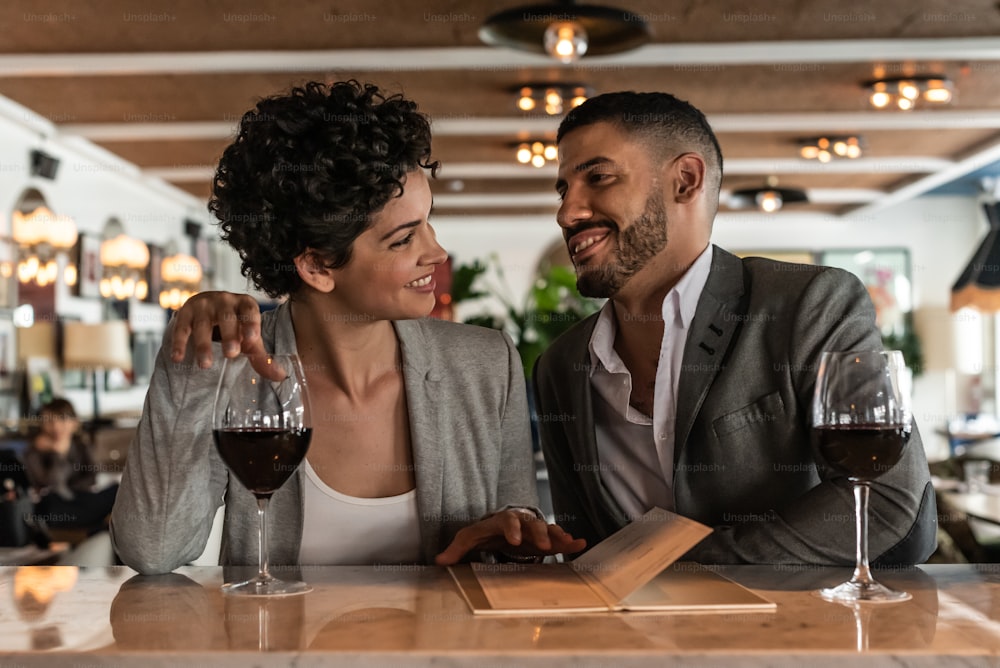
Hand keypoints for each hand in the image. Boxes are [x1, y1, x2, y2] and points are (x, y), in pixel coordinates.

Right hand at [169, 291, 265, 367]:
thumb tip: (280, 376)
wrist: (208, 307)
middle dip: (229, 336)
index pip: (250, 311)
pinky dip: (179, 342)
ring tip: (205, 365)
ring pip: (203, 324)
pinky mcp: (185, 312)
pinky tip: (178, 358)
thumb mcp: (248, 336)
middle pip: (227, 318)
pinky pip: (181, 328)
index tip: (252, 340)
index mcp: (245, 304)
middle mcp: (224, 301)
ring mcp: (203, 305)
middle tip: (231, 354)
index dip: (252, 324)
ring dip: (203, 344)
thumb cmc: (235, 325)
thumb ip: (261, 356)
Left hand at [434, 509, 585, 565]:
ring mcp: (535, 529)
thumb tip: (439, 561)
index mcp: (502, 520)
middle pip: (532, 524)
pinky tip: (580, 543)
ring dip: (558, 536)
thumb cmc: (484, 532)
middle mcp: (521, 521)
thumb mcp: (469, 538)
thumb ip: (456, 549)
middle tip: (544, 547)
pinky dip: (569, 541)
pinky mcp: (544, 538)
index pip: (506, 521)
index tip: (514, 541)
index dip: (511, 529)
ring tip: (570, 543)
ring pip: (548, 529)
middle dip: (539, 533)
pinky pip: (558, 538)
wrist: (500, 527)